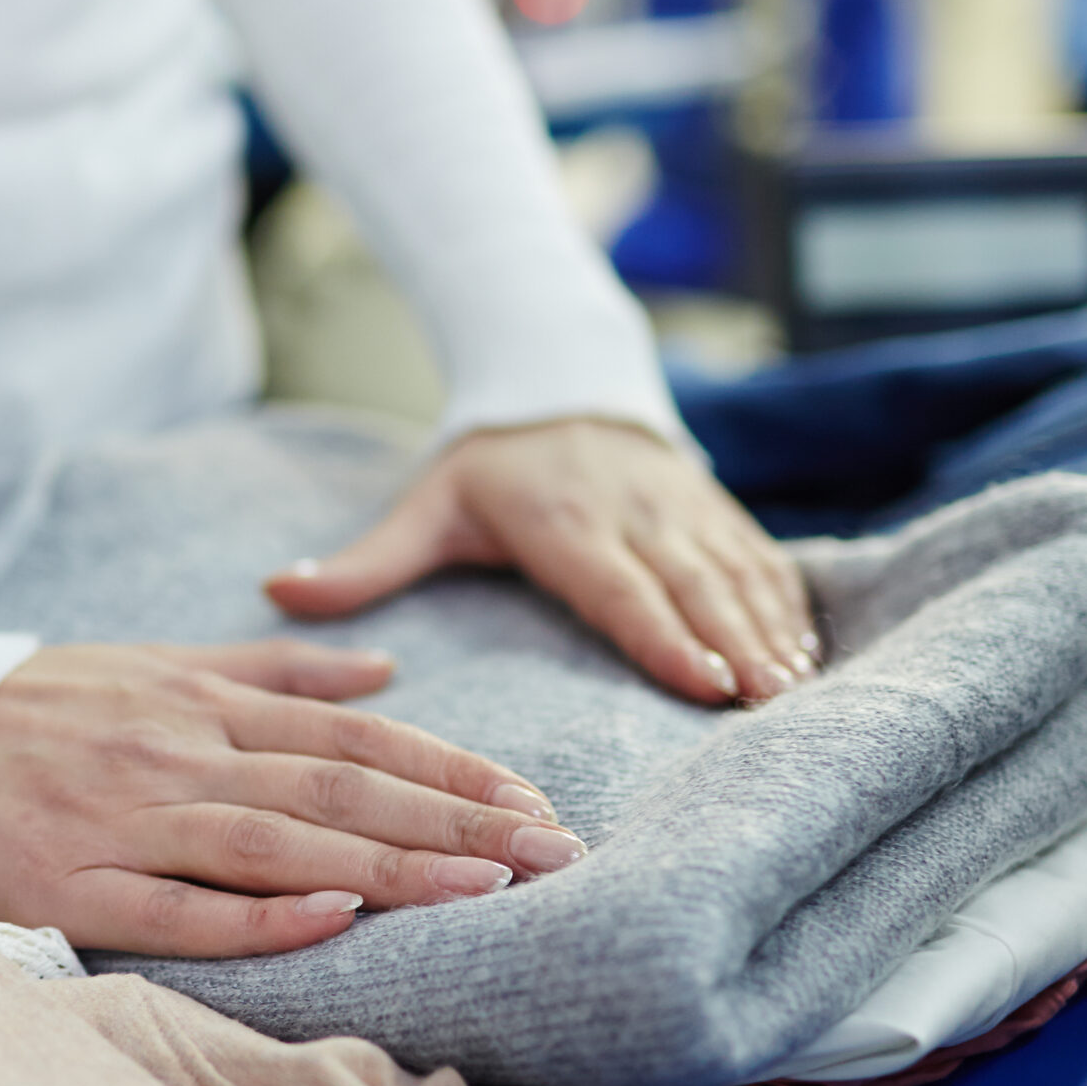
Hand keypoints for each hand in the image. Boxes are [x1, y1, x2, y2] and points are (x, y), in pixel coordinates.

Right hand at [0, 640, 584, 954]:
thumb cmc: (30, 708)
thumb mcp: (151, 665)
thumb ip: (268, 672)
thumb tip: (382, 670)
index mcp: (199, 706)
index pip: (353, 738)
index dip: (450, 771)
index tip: (532, 802)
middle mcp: (174, 756)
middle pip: (337, 789)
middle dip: (452, 823)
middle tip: (549, 856)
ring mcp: (121, 821)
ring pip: (275, 841)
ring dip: (386, 864)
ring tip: (480, 888)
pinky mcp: (67, 886)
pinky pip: (173, 906)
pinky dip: (255, 912)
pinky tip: (331, 914)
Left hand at [265, 418, 815, 703]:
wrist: (555, 381)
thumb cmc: (486, 466)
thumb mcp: (425, 505)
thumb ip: (365, 560)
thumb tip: (277, 590)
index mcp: (563, 521)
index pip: (618, 583)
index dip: (663, 632)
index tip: (704, 682)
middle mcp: (632, 512)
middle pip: (691, 584)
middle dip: (735, 643)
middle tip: (767, 704)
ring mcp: (681, 507)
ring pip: (735, 572)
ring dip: (770, 629)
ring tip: (796, 692)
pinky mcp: (713, 508)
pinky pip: (759, 557)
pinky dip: (787, 604)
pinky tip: (808, 657)